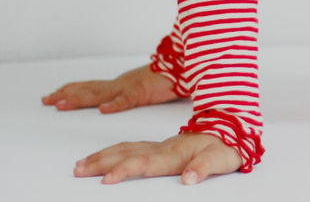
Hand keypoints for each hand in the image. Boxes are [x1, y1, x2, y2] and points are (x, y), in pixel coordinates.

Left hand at [42, 64, 178, 112]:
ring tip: (62, 104)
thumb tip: (115, 100)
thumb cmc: (169, 76)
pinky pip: (128, 98)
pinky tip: (104, 110)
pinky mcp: (145, 91)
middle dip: (66, 95)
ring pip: (101, 94)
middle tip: (47, 100)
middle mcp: (120, 83)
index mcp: (120, 83)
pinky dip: (116, 104)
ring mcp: (130, 86)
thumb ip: (130, 92)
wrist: (188, 63)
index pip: (91, 86)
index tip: (53, 95)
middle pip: (89, 89)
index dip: (71, 90)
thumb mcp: (144, 85)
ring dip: (80, 99)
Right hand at [73, 131, 241, 183]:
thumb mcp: (219, 160)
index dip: (124, 171)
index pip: (143, 163)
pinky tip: (105, 154)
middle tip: (77, 170)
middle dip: (100, 163)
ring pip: (124, 148)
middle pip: (125, 154)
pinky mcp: (159, 146)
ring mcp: (159, 146)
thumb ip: (203, 168)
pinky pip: (130, 146)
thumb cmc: (224, 148)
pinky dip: (113, 150)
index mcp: (172, 154)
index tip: (106, 180)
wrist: (232, 129)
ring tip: (81, 164)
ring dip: (102, 156)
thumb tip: (189, 179)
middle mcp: (161, 148)